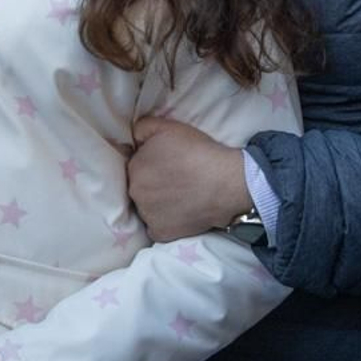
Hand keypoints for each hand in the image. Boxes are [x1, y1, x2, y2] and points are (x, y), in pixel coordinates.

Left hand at [128, 117, 252, 240]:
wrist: (226, 182)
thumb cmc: (199, 152)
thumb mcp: (168, 127)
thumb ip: (142, 128)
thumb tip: (133, 138)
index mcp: (135, 166)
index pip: (138, 165)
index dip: (154, 164)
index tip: (170, 165)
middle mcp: (135, 192)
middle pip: (141, 186)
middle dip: (154, 183)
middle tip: (177, 180)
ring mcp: (147, 214)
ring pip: (147, 207)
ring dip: (158, 203)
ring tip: (182, 197)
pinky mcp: (160, 232)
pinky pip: (157, 227)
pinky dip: (166, 222)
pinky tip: (182, 213)